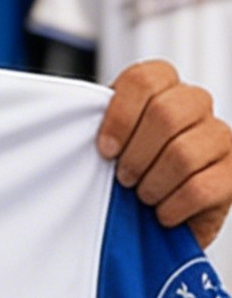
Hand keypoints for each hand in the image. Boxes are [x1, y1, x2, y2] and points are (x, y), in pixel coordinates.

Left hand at [98, 58, 231, 248]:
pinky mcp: (231, 174)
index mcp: (162, 88)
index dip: (120, 116)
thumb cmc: (127, 174)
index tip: (105, 149)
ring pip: (183, 154)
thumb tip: (81, 134)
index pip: (144, 79)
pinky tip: (163, 212)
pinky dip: (171, 208)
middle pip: (167, 114)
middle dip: (135, 155)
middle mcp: (196, 105)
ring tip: (144, 195)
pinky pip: (200, 188)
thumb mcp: (108, 145)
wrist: (151, 219)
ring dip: (152, 185)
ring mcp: (219, 137)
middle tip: (124, 178)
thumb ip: (97, 128)